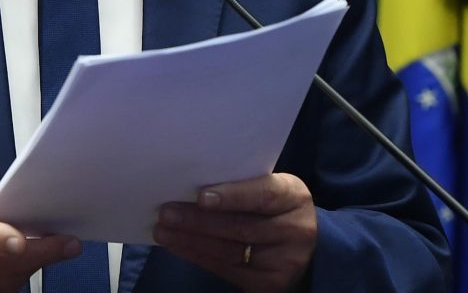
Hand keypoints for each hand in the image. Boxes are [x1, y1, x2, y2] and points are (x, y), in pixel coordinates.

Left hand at [152, 173, 317, 291]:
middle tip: (166, 212)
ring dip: (191, 240)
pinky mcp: (268, 284)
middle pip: (241, 227)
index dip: (232, 196)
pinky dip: (198, 256)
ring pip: (230, 251)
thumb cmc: (276, 209)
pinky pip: (227, 270)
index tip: (201, 196)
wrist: (305, 249)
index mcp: (294, 197)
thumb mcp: (272, 190)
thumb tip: (193, 184)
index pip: (263, 194)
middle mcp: (295, 230)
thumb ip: (244, 187)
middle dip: (199, 220)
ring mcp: (284, 262)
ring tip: (163, 230)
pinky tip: (178, 246)